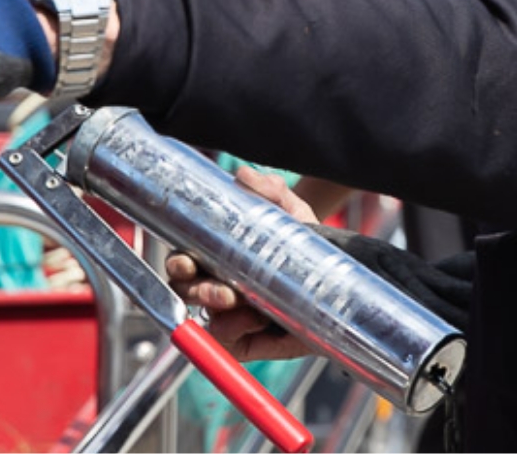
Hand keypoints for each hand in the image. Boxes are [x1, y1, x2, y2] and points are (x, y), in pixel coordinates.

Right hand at [166, 166, 318, 361]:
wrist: (338, 277)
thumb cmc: (303, 241)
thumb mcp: (291, 212)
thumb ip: (270, 191)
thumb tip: (245, 176)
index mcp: (217, 256)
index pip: (183, 263)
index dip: (179, 263)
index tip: (187, 261)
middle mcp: (218, 285)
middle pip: (187, 293)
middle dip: (199, 292)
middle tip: (225, 292)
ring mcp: (232, 315)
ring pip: (207, 320)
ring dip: (220, 315)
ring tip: (245, 306)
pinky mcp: (248, 340)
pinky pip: (229, 342)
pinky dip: (237, 333)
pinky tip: (257, 322)